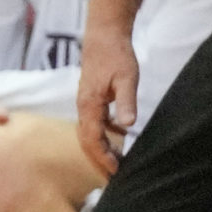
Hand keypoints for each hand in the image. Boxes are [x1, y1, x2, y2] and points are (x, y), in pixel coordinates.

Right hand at [75, 29, 139, 177]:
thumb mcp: (126, 78)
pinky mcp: (91, 98)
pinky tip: (120, 135)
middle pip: (86, 140)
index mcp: (89, 104)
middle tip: (115, 176)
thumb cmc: (115, 55)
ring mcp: (85, 103)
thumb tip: (128, 124)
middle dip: (99, 159)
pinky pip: (94, 123)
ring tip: (118, 161)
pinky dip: (104, 134)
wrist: (104, 35)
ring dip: (101, 148)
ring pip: (89, 133)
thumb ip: (126, 101)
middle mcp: (83, 106)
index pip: (91, 139)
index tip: (115, 171)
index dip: (102, 157)